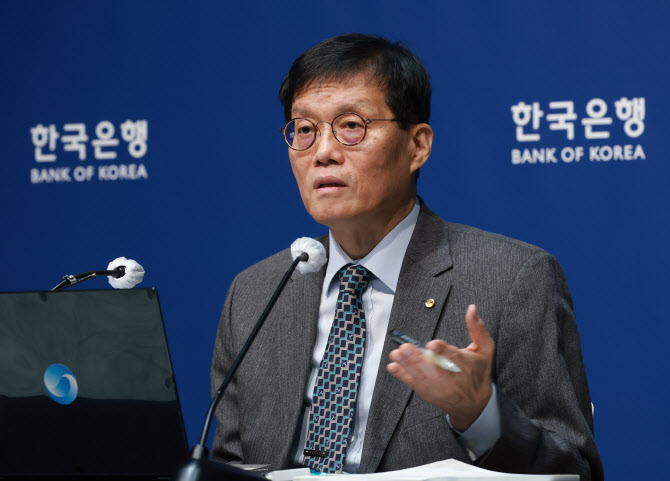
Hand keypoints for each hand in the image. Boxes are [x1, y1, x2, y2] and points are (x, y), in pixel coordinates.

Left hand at [386, 304, 493, 430]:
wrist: (474, 403)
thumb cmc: (479, 371)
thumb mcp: (485, 349)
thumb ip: (477, 329)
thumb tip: (472, 308)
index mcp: (465, 364)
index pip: (454, 356)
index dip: (443, 350)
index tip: (432, 344)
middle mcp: (452, 378)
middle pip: (434, 369)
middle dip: (418, 359)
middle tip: (405, 348)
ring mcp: (439, 387)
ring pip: (422, 376)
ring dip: (407, 365)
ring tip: (396, 354)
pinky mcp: (429, 393)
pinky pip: (414, 384)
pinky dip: (403, 375)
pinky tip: (393, 367)